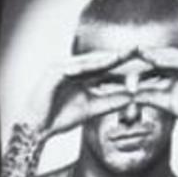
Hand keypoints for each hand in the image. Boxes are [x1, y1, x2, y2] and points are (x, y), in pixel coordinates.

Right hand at [18, 49, 134, 138]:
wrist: (38, 127)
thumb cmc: (60, 117)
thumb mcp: (91, 109)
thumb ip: (109, 102)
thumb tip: (130, 98)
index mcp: (81, 75)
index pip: (104, 66)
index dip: (121, 62)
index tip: (139, 60)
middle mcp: (72, 68)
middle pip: (98, 60)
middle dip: (116, 55)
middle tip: (135, 49)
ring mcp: (62, 68)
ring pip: (86, 62)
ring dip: (103, 59)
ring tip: (120, 55)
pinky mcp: (53, 73)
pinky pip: (71, 68)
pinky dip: (84, 67)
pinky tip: (98, 66)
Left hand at [135, 47, 177, 133]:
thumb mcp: (165, 101)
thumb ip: (149, 94)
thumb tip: (129, 93)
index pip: (165, 61)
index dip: (148, 61)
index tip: (131, 59)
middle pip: (170, 56)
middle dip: (152, 55)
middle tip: (135, 52)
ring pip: (177, 57)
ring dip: (160, 56)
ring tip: (144, 55)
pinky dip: (173, 62)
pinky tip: (158, 63)